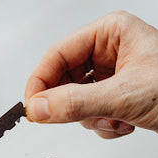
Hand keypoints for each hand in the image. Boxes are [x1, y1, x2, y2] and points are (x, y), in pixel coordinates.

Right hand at [25, 11, 157, 137]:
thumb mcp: (125, 95)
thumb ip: (77, 102)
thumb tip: (39, 107)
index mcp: (110, 33)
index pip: (58, 54)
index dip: (40, 82)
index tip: (31, 106)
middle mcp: (110, 51)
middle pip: (65, 79)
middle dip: (73, 104)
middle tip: (71, 117)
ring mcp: (114, 75)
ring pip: (77, 100)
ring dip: (93, 117)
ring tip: (115, 118)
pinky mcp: (119, 96)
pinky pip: (93, 112)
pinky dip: (105, 125)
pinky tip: (125, 123)